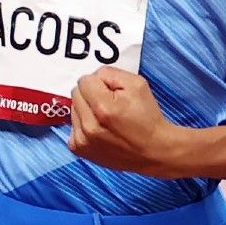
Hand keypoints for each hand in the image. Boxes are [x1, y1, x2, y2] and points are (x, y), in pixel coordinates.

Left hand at [69, 68, 183, 174]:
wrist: (152, 151)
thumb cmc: (147, 118)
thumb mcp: (137, 84)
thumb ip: (110, 73)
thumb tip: (93, 77)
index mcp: (102, 107)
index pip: (84, 80)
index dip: (100, 83)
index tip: (112, 93)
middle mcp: (89, 125)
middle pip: (76, 94)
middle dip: (91, 95)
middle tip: (110, 105)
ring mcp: (82, 140)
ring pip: (74, 110)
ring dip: (87, 110)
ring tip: (106, 119)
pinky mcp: (79, 149)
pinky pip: (73, 127)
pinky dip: (84, 126)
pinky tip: (100, 130)